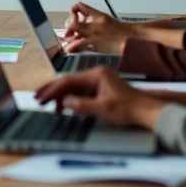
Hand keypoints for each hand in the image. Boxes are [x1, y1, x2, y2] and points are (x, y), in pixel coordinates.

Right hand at [34, 66, 162, 127]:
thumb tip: (65, 103)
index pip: (68, 80)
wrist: (148, 112)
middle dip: (52, 90)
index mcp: (96, 74)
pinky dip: (70, 98)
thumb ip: (82, 105)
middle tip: (37, 98)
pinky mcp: (101, 88)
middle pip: (68, 81)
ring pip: (73, 86)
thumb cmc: (130, 108)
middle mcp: (96, 74)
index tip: (41, 97)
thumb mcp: (104, 109)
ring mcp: (98, 81)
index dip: (52, 90)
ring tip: (48, 105)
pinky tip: (64, 106)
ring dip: (60, 95)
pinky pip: (80, 91)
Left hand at [64, 2, 134, 54]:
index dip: (73, 10)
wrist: (131, 39)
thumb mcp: (107, 20)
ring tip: (67, 45)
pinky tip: (71, 50)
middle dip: (68, 29)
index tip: (73, 17)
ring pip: (75, 35)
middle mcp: (94, 24)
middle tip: (67, 34)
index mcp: (98, 16)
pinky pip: (81, 45)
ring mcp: (94, 34)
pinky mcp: (95, 45)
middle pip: (74, 23)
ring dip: (69, 40)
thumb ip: (95, 19)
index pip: (80, 6)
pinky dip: (74, 48)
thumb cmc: (121, 32)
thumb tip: (83, 24)